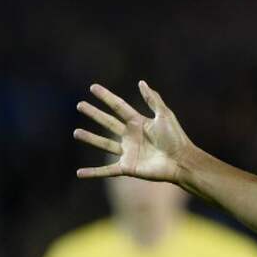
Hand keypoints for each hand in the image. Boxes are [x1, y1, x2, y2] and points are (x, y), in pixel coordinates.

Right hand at [74, 81, 194, 181]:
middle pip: (107, 122)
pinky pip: (106, 171)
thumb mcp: (164, 115)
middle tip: (79, 105)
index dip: (106, 97)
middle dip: (94, 114)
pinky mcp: (127, 167)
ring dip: (90, 138)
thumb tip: (141, 82)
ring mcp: (128, 152)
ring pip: (104, 144)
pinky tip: (79, 173)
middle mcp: (131, 136)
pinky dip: (92, 173)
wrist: (181, 161)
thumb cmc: (176, 138)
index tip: (92, 87)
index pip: (118, 106)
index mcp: (138, 122)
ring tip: (76, 133)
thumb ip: (153, 99)